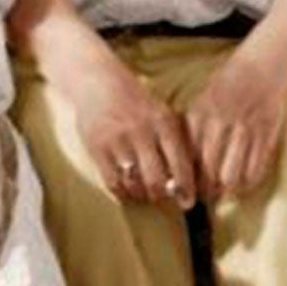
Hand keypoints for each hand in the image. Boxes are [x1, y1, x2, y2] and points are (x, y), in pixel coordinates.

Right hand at [69, 51, 194, 208]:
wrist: (98, 82)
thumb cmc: (135, 103)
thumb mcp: (160, 113)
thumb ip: (173, 141)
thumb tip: (185, 179)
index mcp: (163, 122)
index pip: (180, 163)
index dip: (186, 188)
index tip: (188, 203)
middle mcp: (142, 132)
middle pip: (157, 179)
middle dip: (162, 196)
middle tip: (163, 199)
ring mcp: (118, 140)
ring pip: (135, 183)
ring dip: (142, 195)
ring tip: (144, 195)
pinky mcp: (97, 147)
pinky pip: (113, 181)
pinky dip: (122, 192)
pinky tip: (126, 191)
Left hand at [183, 53, 284, 201]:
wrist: (259, 71)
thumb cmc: (225, 89)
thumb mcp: (200, 105)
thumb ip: (192, 133)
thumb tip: (186, 168)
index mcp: (199, 116)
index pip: (188, 158)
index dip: (188, 180)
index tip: (188, 190)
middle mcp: (220, 124)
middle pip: (208, 171)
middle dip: (207, 190)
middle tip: (207, 197)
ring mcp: (244, 130)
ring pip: (231, 175)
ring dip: (227, 189)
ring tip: (225, 191)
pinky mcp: (265, 135)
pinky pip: (255, 169)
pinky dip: (248, 182)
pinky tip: (243, 183)